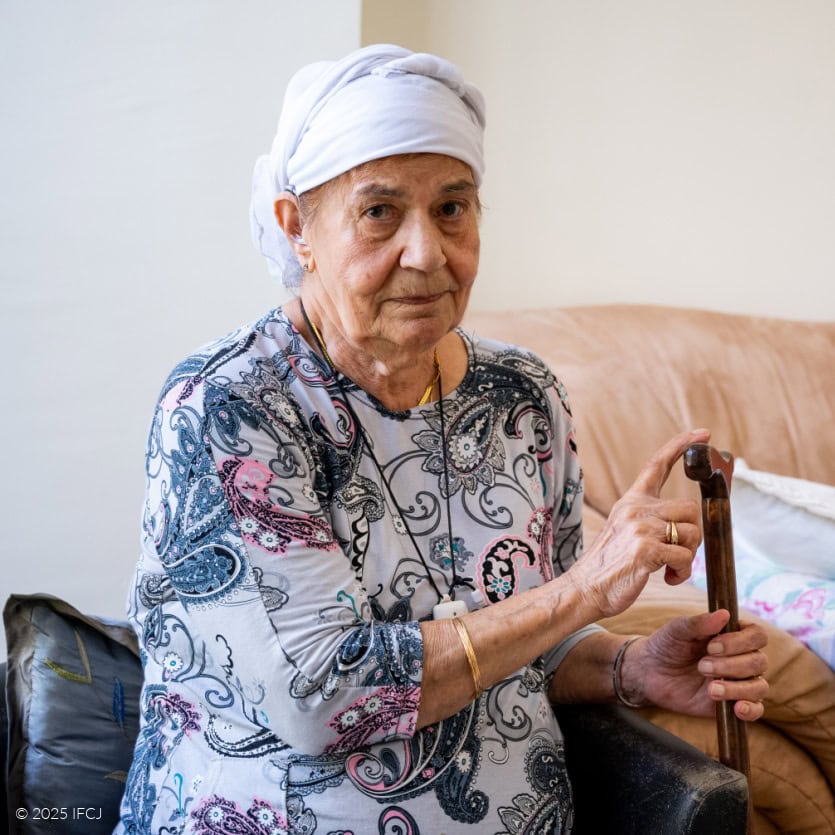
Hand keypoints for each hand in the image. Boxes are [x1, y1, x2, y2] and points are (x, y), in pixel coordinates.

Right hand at [565, 428, 708, 618]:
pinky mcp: (645, 549)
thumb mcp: (626, 531)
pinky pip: (685, 556)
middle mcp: (635, 508)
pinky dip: (681, 572)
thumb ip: (650, 519)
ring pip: (692, 532)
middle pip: (690, 508)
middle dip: (693, 534)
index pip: (657, 464)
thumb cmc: (611, 565)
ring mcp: (640, 527)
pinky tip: (666, 578)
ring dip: (689, 557)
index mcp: (631, 501)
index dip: (681, 446)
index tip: (703, 433)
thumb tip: (686, 524)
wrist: (585, 588)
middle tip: (678, 553)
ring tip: (669, 568)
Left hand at [620, 610, 768, 720]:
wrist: (649, 673)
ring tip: (711, 689)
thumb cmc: (666, 645)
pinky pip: (756, 710)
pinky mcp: (732, 704)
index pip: (757, 636)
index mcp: (733, 635)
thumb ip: (699, 622)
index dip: (741, 642)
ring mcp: (739, 682)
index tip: (713, 645)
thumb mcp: (677, 630)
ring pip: (759, 686)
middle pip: (759, 661)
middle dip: (731, 665)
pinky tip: (736, 708)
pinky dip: (751, 710)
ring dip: (737, 687)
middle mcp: (741, 658)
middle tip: (702, 666)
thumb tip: (724, 614)